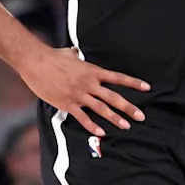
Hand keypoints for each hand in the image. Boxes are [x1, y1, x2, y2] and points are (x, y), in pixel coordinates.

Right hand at [20, 46, 149, 136]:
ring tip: (126, 126)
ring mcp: (79, 94)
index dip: (133, 83)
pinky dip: (92, 126)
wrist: (36, 62)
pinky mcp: (67, 103)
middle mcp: (89, 83)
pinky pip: (82, 117)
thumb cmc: (53, 56)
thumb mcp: (70, 53)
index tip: (147, 88)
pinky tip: (101, 133)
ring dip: (115, 118)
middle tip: (141, 117)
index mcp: (93, 71)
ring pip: (101, 109)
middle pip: (114, 97)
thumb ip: (77, 55)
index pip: (118, 78)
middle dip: (129, 108)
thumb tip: (77, 52)